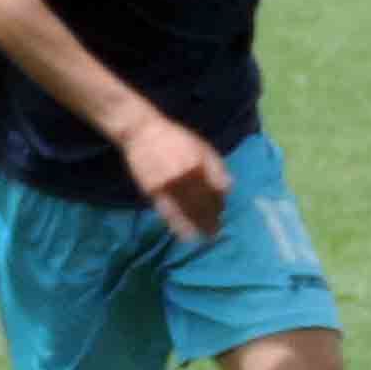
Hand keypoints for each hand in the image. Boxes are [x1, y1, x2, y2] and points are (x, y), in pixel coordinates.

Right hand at [119, 116, 230, 240]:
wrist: (143, 132)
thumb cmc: (175, 138)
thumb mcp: (202, 146)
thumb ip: (216, 167)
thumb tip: (228, 189)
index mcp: (201, 165)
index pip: (217, 190)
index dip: (220, 204)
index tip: (221, 213)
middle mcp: (187, 176)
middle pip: (204, 203)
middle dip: (211, 219)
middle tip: (216, 232)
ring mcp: (169, 185)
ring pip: (188, 210)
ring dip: (198, 225)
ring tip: (205, 237)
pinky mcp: (154, 190)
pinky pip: (168, 212)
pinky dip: (178, 225)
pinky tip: (185, 235)